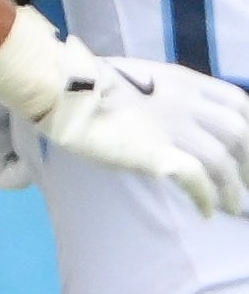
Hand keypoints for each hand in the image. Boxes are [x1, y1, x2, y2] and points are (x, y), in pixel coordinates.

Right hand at [1, 39, 248, 216]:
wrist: (63, 93)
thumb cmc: (89, 88)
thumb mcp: (139, 83)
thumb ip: (164, 98)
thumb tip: (175, 121)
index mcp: (185, 81)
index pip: (238, 102)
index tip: (248, 150)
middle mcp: (187, 102)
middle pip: (239, 133)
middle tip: (247, 185)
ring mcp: (174, 127)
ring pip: (222, 160)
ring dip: (233, 188)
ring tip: (234, 208)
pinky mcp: (157, 153)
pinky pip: (195, 177)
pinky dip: (205, 197)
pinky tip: (205, 213)